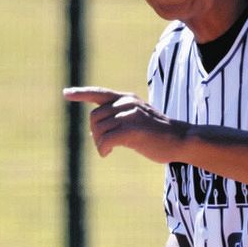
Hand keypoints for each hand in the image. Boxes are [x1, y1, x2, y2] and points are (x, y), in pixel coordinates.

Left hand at [63, 86, 185, 163]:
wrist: (181, 140)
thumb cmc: (158, 134)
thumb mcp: (138, 118)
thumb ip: (119, 118)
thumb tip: (95, 130)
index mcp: (127, 98)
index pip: (99, 93)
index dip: (81, 93)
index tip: (66, 93)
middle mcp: (127, 103)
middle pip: (94, 117)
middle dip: (94, 133)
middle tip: (103, 145)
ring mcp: (131, 116)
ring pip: (98, 129)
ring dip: (98, 143)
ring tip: (106, 150)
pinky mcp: (133, 130)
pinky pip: (106, 140)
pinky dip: (102, 148)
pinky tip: (108, 153)